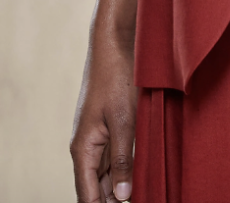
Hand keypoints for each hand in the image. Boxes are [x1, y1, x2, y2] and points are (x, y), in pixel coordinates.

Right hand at [70, 32, 137, 202]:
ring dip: (122, 187)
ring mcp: (97, 137)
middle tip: (144, 199)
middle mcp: (86, 147)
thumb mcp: (124, 119)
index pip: (87, 196)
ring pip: (107, 174)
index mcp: (83, 149)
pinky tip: (143, 175)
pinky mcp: (108, 127)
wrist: (113, 42)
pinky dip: (126, 169)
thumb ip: (123, 158)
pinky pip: (115, 157)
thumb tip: (122, 196)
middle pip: (97, 189)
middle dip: (115, 201)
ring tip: (146, 193)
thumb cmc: (116, 77)